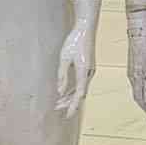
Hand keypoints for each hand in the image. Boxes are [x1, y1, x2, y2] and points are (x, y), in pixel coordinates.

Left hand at [55, 2, 100, 117]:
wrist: (86, 29)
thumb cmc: (74, 41)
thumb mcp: (64, 58)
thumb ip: (62, 75)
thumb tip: (60, 91)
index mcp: (84, 72)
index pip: (79, 94)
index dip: (73, 106)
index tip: (66, 115)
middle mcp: (89, 74)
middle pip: (80, 94)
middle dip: (69, 102)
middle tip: (57, 108)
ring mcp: (89, 71)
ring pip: (80, 89)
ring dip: (70, 96)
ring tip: (59, 103)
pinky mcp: (87, 67)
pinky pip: (80, 82)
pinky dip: (73, 89)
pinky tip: (65, 92)